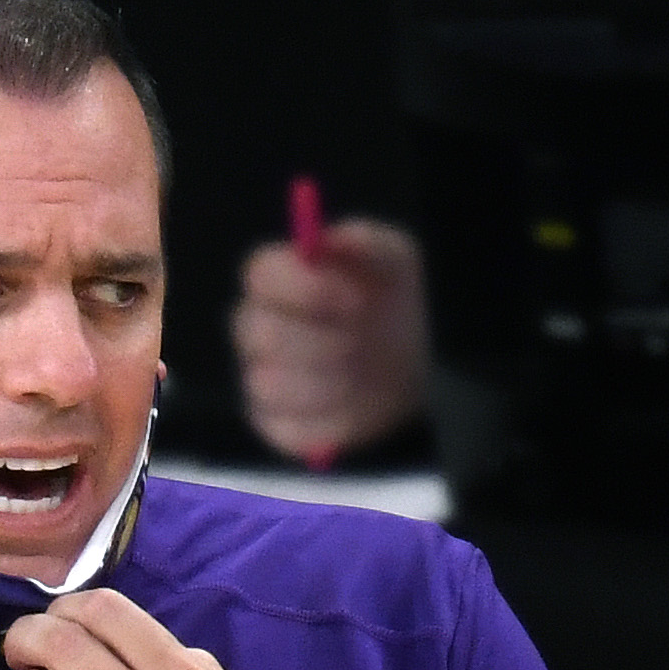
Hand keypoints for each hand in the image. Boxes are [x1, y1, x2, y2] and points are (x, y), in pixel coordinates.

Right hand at [233, 218, 429, 462]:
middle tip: (359, 344)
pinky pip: (283, 430)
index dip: (305, 287)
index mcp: (278, 280)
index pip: (260, 274)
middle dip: (319, 342)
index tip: (355, 299)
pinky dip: (324, 423)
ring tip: (360, 376)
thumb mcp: (395, 261)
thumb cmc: (390, 302)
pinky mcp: (274, 425)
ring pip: (267, 385)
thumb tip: (328, 239)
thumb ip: (364, 242)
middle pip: (258, 333)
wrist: (411, 363)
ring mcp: (260, 378)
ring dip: (324, 384)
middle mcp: (258, 327)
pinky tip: (349, 408)